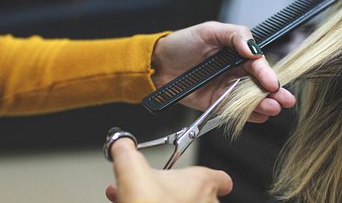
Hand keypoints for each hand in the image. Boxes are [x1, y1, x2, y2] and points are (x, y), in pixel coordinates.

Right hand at [105, 138, 232, 202]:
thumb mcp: (131, 169)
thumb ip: (127, 151)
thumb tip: (120, 143)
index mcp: (202, 183)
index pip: (221, 179)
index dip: (209, 176)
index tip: (199, 176)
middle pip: (197, 194)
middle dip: (172, 190)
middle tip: (153, 188)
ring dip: (160, 200)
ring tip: (137, 198)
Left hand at [151, 21, 295, 121]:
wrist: (157, 63)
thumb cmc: (182, 43)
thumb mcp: (209, 30)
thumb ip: (235, 35)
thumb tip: (254, 49)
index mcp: (236, 53)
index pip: (257, 64)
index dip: (267, 73)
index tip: (273, 82)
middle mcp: (234, 72)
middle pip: (258, 84)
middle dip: (274, 93)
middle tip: (285, 100)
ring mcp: (225, 89)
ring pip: (249, 99)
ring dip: (262, 105)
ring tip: (272, 108)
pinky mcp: (215, 104)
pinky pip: (233, 110)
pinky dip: (247, 115)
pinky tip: (259, 117)